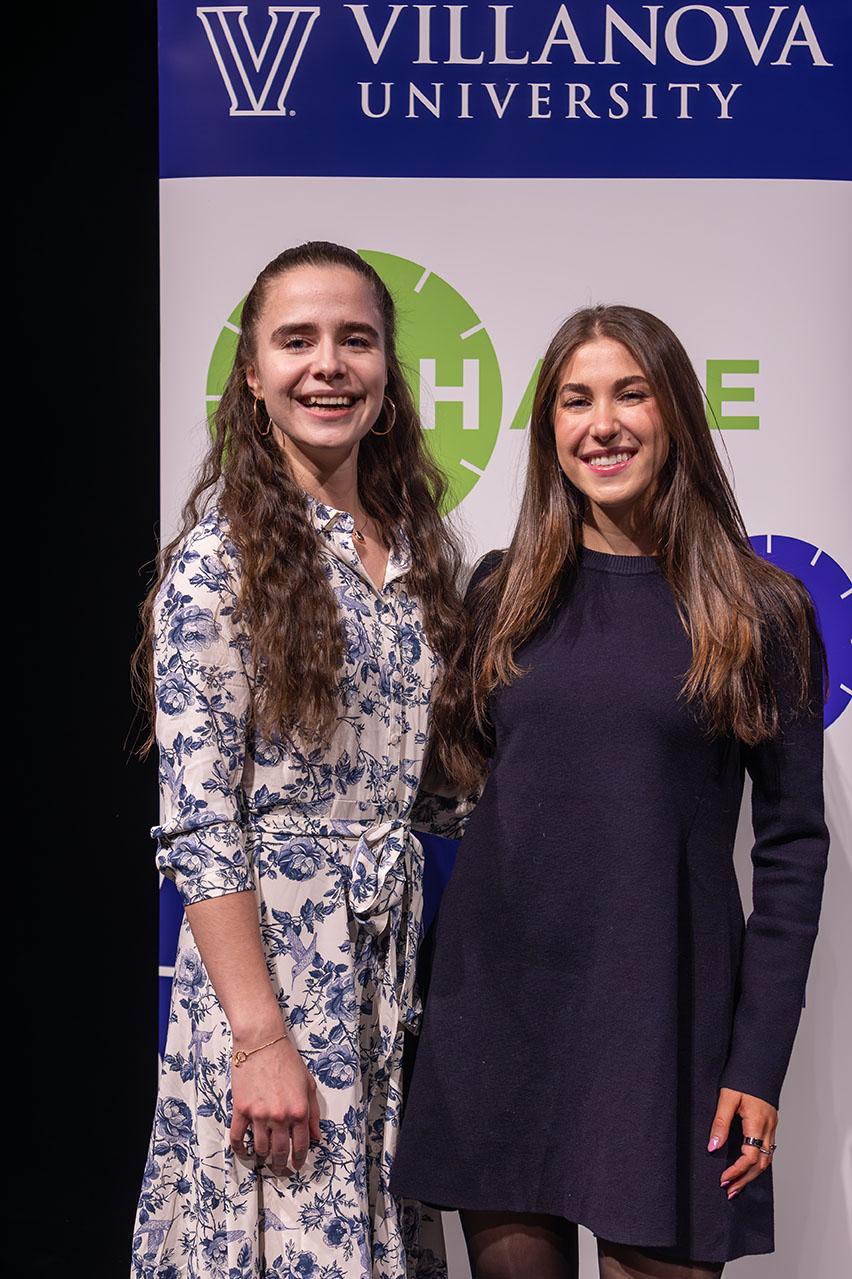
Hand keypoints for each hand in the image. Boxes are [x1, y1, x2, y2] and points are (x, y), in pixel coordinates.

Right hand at [230, 1034, 320, 1174]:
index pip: (300, 1145)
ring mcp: (259, 1114)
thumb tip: (316, 1136)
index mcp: (299, 1110)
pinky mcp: (241, 1109)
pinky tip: (243, 1151)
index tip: (296, 1166)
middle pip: (280, 1152)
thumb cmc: (287, 1060)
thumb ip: (314, 1112)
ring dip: (262, 1157)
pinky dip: (239, 1149)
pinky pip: (237, 1137)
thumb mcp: (308, 1084)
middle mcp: (280, 1116)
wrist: (262, 1041)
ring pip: (260, 1148)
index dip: (298, 1159)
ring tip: (264, 1158)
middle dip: (280, 1165)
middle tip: (280, 1169)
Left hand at [707, 1087, 777, 1197]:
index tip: (723, 1179)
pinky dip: (757, 1164)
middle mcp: (768, 1128)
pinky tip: (747, 1169)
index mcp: (758, 1123)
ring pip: (766, 1160)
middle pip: (760, 1164)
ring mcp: (772, 1128)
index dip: (736, 1171)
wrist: (758, 1063)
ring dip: (751, 1175)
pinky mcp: (770, 1125)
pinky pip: (767, 1150)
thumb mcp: (727, 1098)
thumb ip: (720, 1123)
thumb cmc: (742, 1078)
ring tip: (736, 1186)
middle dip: (745, 1180)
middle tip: (729, 1190)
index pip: (750, 1157)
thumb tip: (712, 1147)